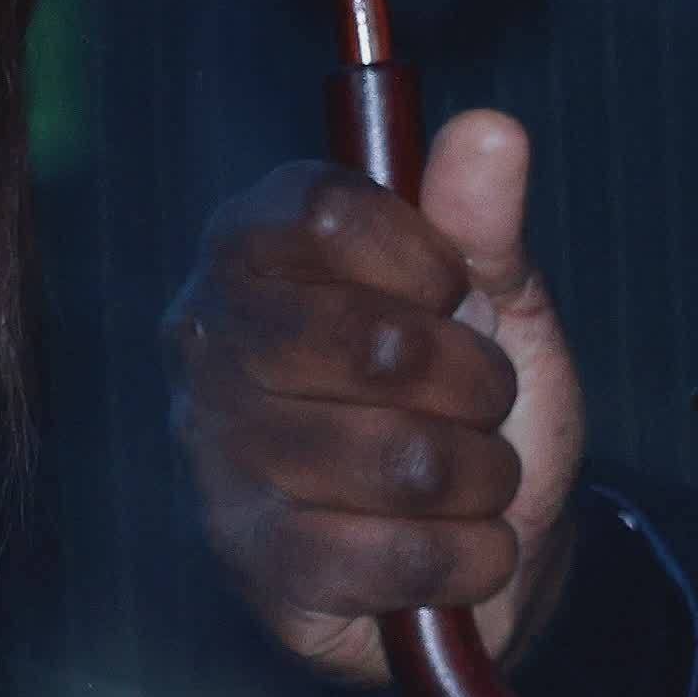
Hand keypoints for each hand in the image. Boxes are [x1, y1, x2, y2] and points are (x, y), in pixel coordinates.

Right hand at [164, 109, 587, 687]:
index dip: (419, 252)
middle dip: (473, 379)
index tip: (450, 287)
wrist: (473, 557)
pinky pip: (391, 553)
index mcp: (247, 256)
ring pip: (398, 459)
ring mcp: (218, 463)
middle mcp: (206, 350)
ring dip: (481, 475)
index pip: (320, 214)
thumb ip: (479, 221)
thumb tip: (489, 130)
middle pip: (371, 342)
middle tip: (479, 399)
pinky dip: (466, 556)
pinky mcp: (252, 566)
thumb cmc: (463, 410)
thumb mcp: (491, 302)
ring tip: (472, 478)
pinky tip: (457, 549)